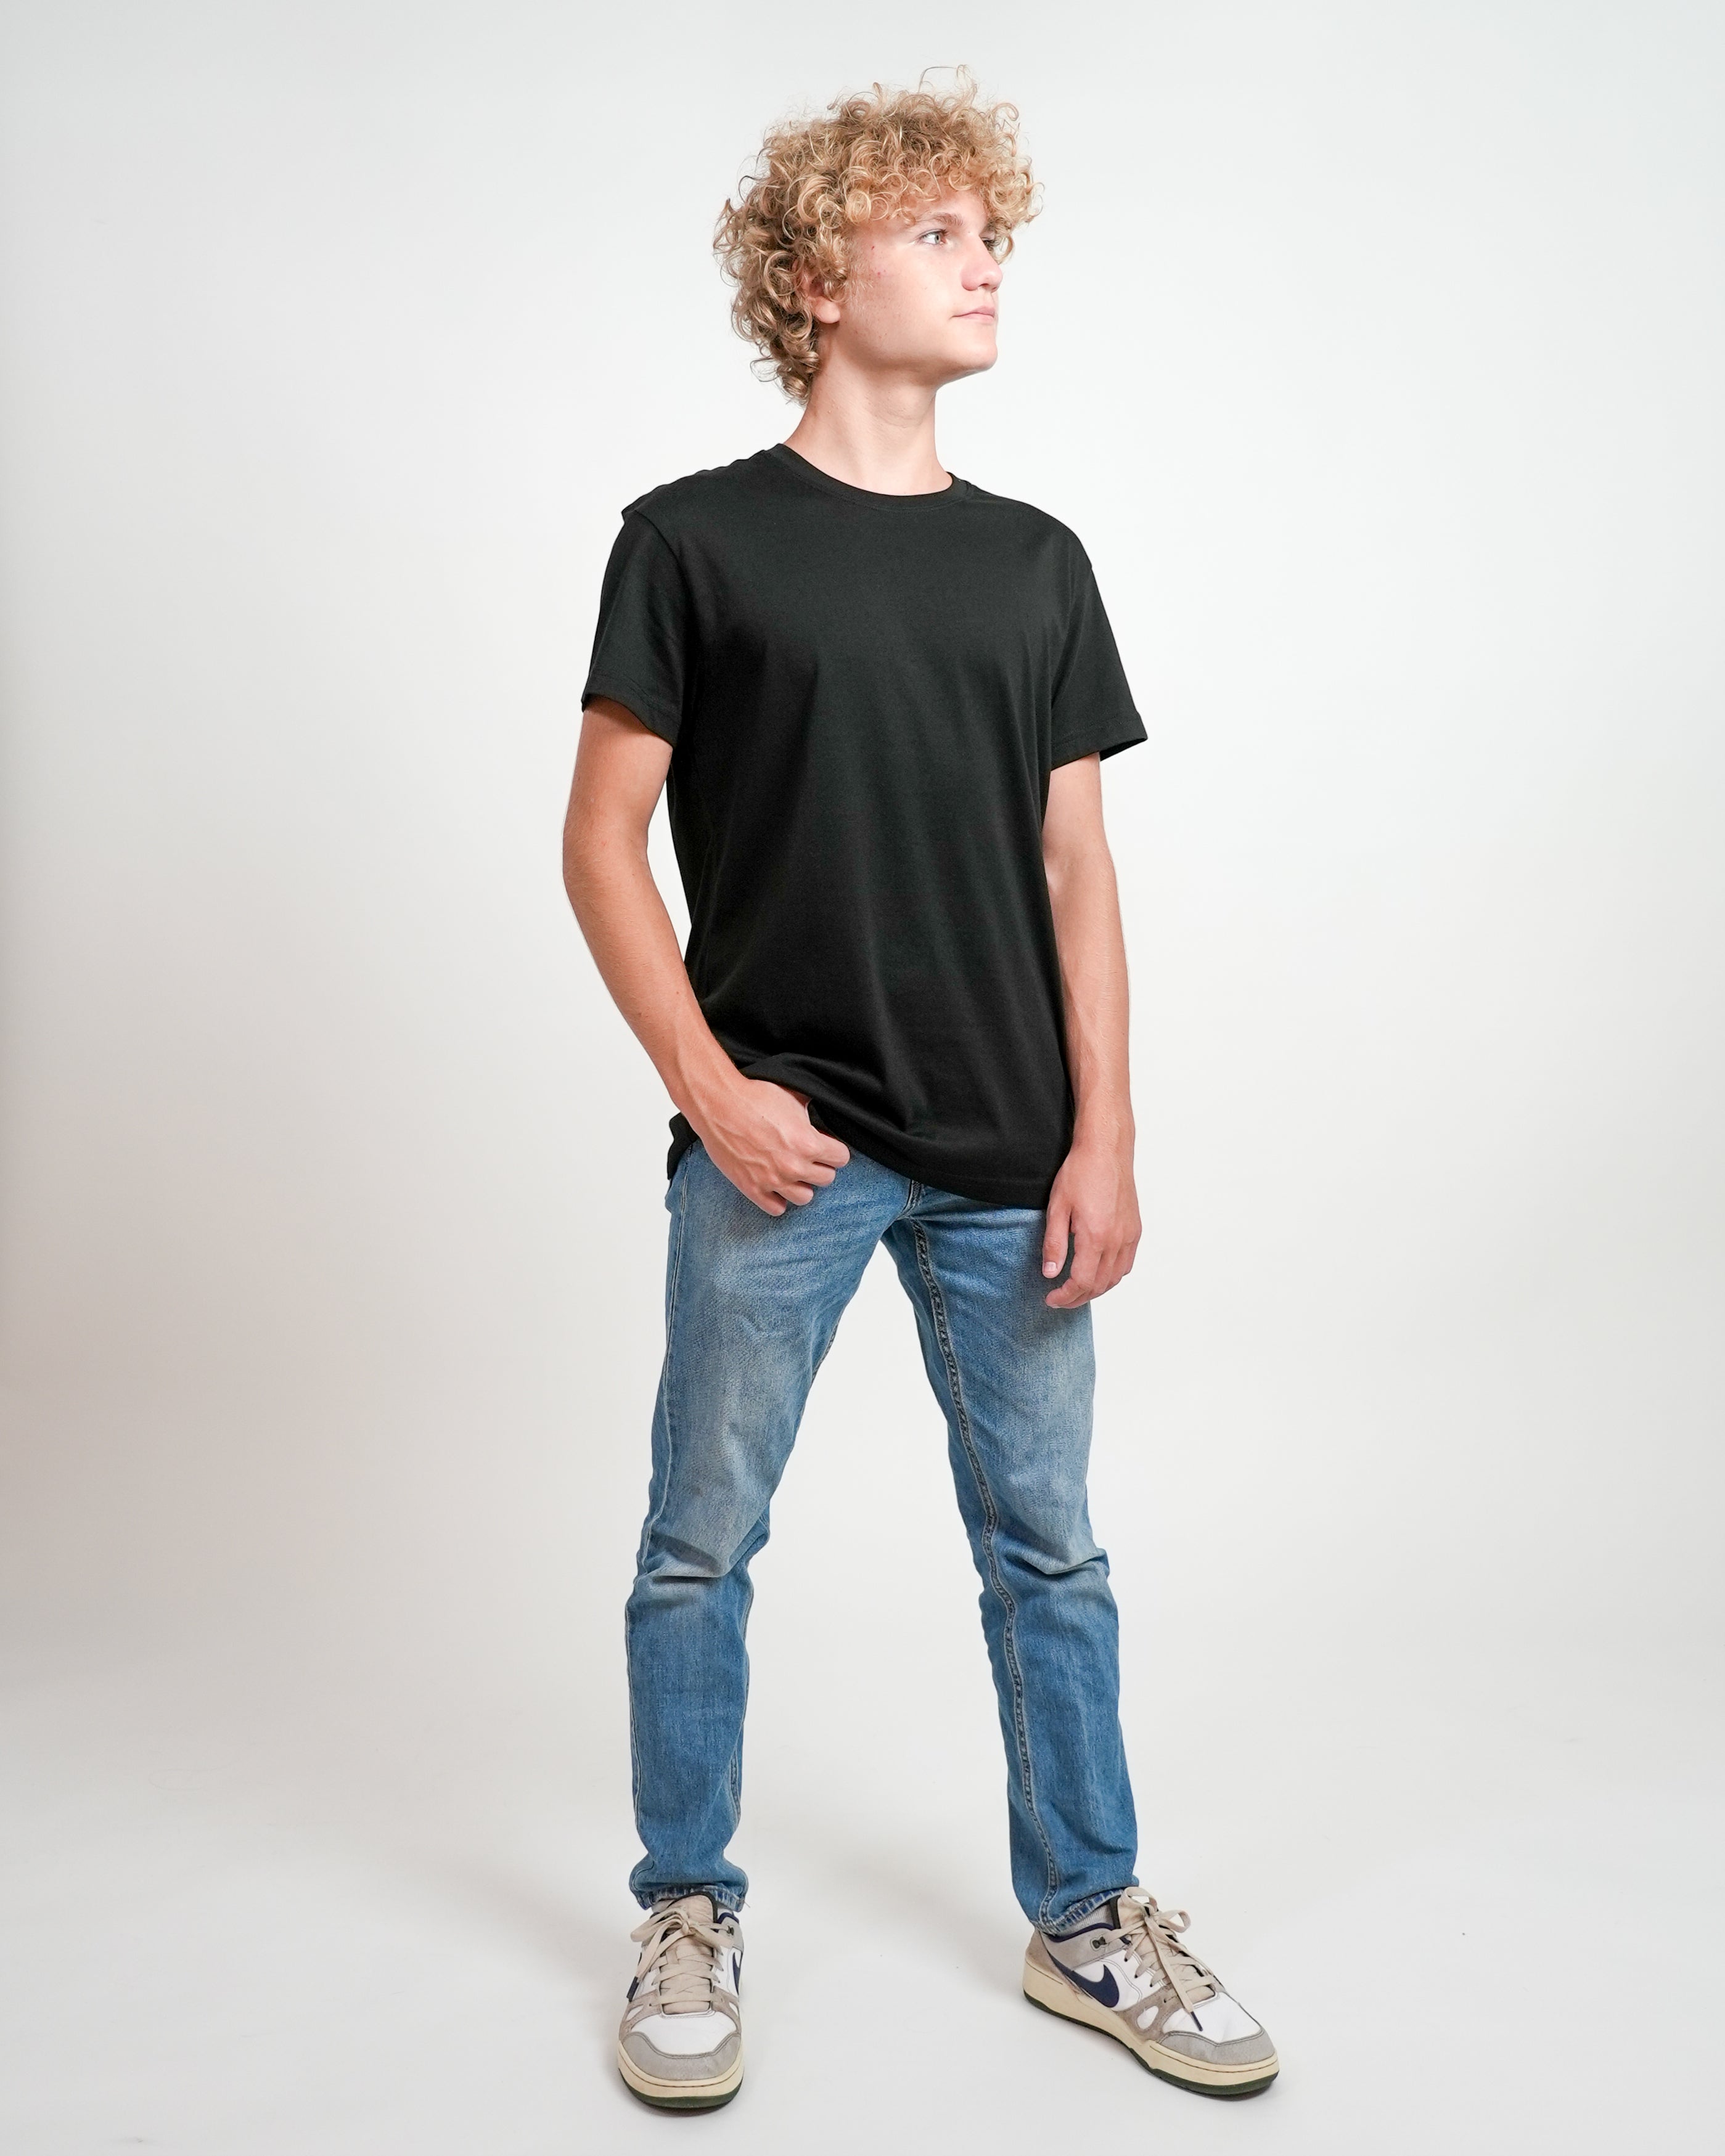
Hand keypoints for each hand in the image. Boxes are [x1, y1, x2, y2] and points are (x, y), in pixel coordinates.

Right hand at [690, 1077, 849, 1215]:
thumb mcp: (794, 1096)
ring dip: (802, 1185)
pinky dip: (778, 1199)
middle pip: (827, 1179)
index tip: (826, 1145)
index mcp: (808, 1144)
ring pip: (805, 1197)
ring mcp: (772, 1181)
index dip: (834, 1150)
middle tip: (809, 1157)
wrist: (718, 1104)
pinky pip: (777, 1209)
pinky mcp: (752, 1188)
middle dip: (820, 1166)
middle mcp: (794, 1167)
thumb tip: (823, 1107)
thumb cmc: (755, 1097)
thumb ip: (812, 1110)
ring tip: (793, 1172)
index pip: (841, 1158)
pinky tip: (775, 1184)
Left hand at [1041, 1138, 1139, 1307]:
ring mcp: (1129, 1235)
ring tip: (1077, 1291)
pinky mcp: (1135, 1229)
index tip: (1051, 1299)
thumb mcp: (1057, 1207)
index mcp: (1095, 1236)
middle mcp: (1116, 1240)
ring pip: (1116, 1278)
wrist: (1106, 1151)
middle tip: (1060, 1299)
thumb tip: (1050, 1273)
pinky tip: (1099, 1273)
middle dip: (1078, 1298)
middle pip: (1099, 1285)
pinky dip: (1112, 1276)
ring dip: (1096, 1290)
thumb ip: (1054, 1243)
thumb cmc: (1080, 1173)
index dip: (1065, 1296)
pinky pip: (1126, 1264)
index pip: (1081, 1281)